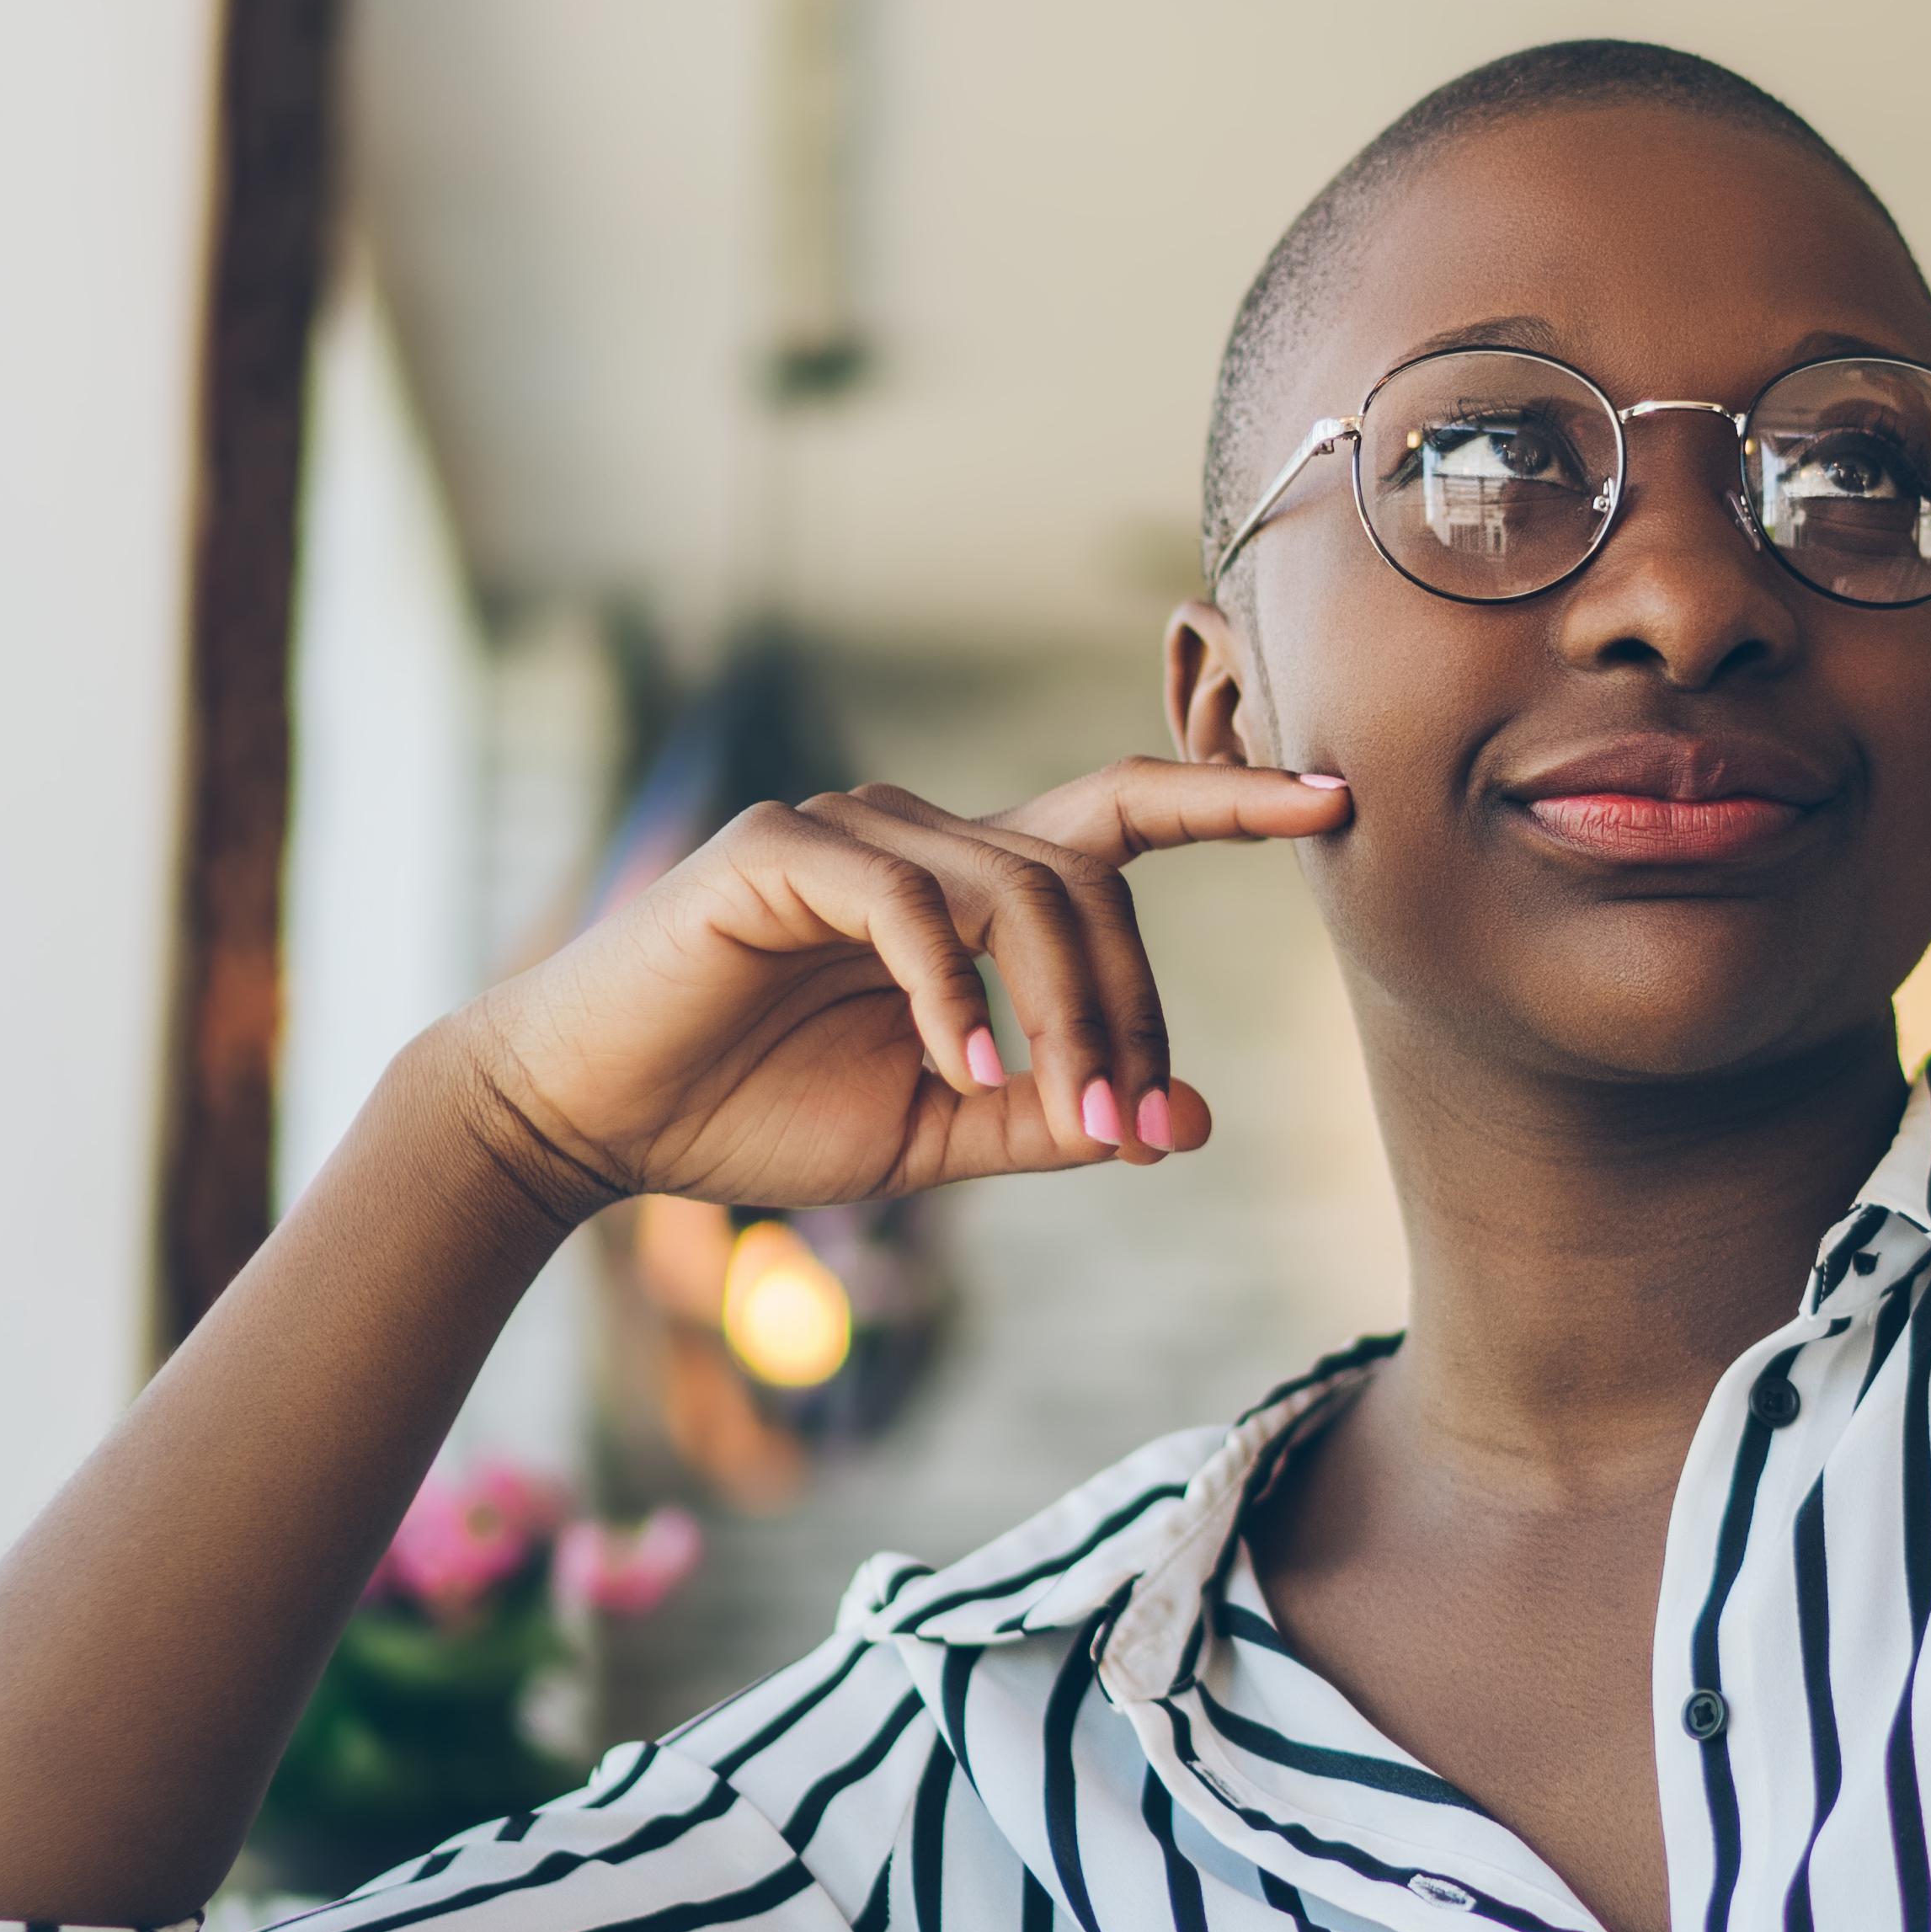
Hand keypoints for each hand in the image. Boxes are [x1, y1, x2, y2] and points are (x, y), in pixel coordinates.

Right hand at [442, 760, 1349, 1217]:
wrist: (592, 1120)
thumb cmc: (757, 1115)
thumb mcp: (940, 1134)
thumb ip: (1058, 1116)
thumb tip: (1192, 1121)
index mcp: (968, 886)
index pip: (1123, 817)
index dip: (1229, 799)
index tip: (1338, 797)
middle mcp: (920, 835)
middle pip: (1088, 880)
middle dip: (1131, 1008)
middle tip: (1130, 1127)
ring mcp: (847, 830)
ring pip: (1013, 889)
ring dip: (1062, 1012)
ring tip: (1063, 1115)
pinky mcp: (776, 852)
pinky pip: (905, 907)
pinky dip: (949, 992)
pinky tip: (958, 1069)